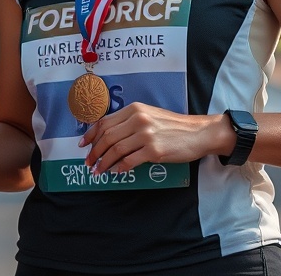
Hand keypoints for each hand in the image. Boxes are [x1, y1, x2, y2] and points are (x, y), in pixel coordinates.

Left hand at [78, 103, 219, 174]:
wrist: (197, 133)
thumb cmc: (173, 125)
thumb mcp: (149, 115)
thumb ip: (130, 121)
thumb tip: (108, 136)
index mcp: (135, 109)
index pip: (105, 122)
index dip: (91, 134)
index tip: (83, 144)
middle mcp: (138, 119)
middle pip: (107, 137)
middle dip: (94, 151)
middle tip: (88, 162)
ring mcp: (146, 135)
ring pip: (116, 150)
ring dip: (104, 162)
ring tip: (98, 170)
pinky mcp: (154, 151)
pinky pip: (130, 161)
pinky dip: (120, 168)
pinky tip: (116, 172)